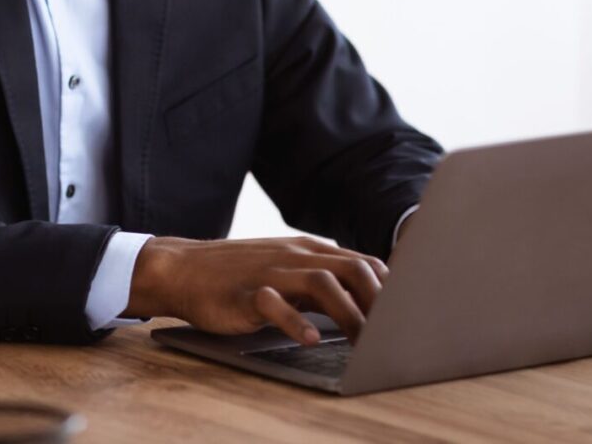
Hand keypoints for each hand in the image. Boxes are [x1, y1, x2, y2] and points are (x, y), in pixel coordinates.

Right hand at [124, 236, 387, 346]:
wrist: (184, 269)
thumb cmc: (240, 275)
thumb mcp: (286, 269)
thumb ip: (322, 279)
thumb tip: (366, 300)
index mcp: (309, 250)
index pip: (363, 261)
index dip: (390, 288)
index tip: (407, 314)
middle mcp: (295, 256)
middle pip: (351, 268)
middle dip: (379, 300)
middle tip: (393, 332)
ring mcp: (271, 272)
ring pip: (322, 282)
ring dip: (348, 312)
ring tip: (362, 341)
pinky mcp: (246, 293)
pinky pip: (275, 304)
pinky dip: (296, 322)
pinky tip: (310, 340)